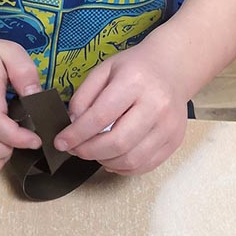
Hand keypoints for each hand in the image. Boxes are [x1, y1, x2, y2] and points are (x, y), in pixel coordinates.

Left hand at [53, 39, 188, 174]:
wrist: (173, 68)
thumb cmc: (135, 68)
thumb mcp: (104, 70)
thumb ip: (84, 97)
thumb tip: (72, 127)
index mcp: (135, 82)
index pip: (100, 116)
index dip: (76, 134)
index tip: (61, 142)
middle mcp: (156, 105)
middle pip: (117, 142)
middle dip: (89, 151)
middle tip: (77, 149)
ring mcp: (169, 125)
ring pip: (131, 159)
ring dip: (105, 161)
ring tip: (96, 151)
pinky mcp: (175, 140)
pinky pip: (145, 165)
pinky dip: (123, 167)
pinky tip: (113, 156)